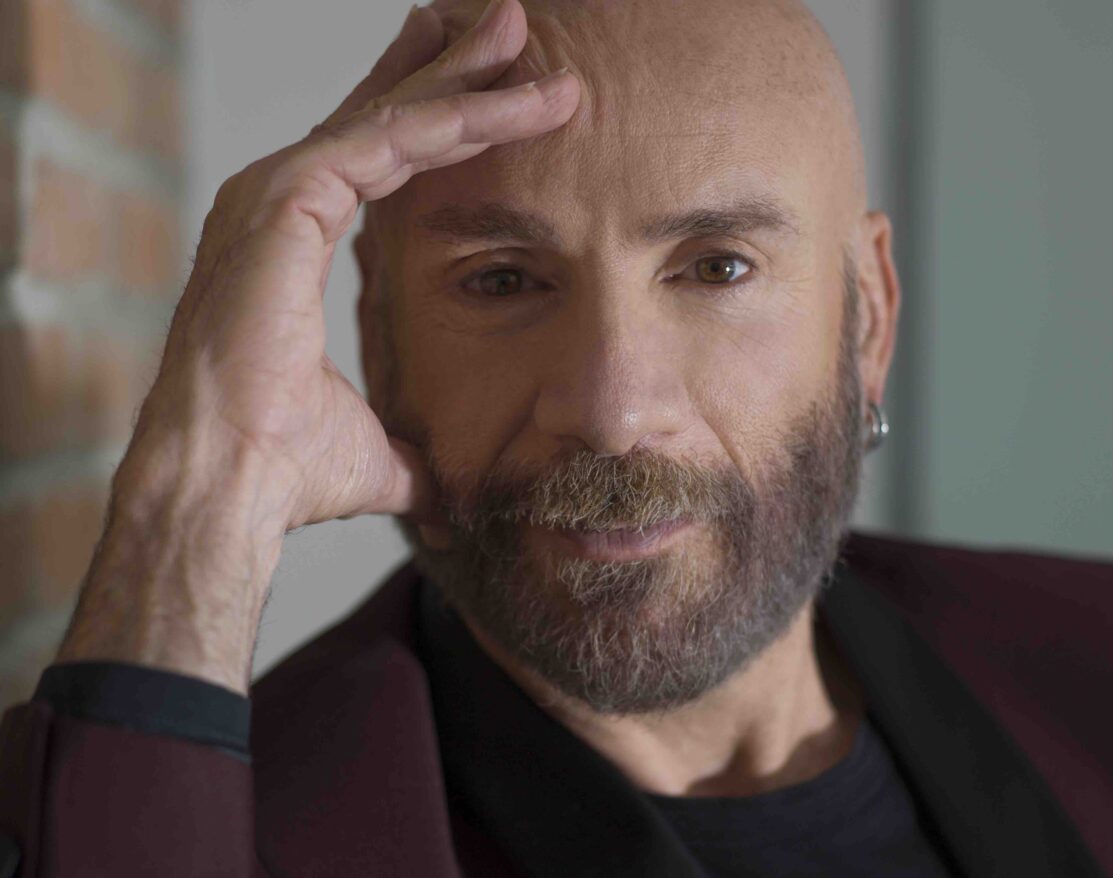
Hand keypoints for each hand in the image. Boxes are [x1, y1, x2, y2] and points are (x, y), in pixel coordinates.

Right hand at [128, 0, 578, 531]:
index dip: (442, 125)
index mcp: (293, 244)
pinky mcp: (284, 200)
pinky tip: (505, 101)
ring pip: (390, 119)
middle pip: (382, 119)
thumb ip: (414, 454)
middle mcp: (278, 204)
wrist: (231, 484)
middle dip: (451, 70)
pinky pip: (382, 143)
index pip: (378, 163)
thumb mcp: (377, 450)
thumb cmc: (284, 467)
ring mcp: (275, 196)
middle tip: (513, 31)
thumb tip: (451, 497)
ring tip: (524, 36)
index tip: (501, 98)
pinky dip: (448, 119)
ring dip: (464, 79)